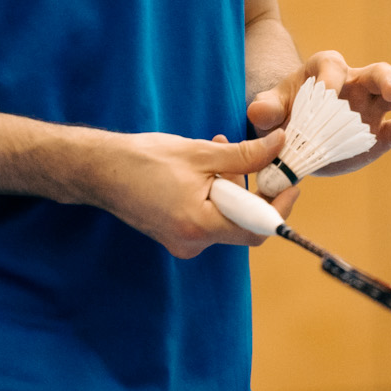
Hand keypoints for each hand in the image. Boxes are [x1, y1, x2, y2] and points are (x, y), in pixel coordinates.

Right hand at [89, 128, 302, 257]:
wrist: (100, 170)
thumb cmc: (144, 160)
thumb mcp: (200, 153)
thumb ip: (244, 155)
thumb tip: (279, 146)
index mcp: (200, 225)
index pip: (256, 228)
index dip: (279, 206)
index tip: (291, 182)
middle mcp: (193, 243)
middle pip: (243, 224)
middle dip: (252, 191)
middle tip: (254, 159)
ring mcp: (183, 242)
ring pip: (226, 218)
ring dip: (231, 187)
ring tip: (218, 153)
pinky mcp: (176, 235)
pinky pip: (208, 218)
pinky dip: (214, 194)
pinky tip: (203, 169)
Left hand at [247, 51, 390, 175]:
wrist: (295, 138)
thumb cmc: (282, 115)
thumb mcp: (270, 111)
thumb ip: (265, 108)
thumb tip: (259, 110)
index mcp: (324, 72)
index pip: (331, 66)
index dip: (330, 79)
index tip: (328, 95)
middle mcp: (354, 83)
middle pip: (376, 71)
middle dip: (387, 78)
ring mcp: (371, 106)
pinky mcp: (380, 131)